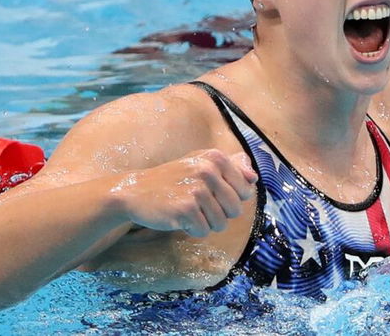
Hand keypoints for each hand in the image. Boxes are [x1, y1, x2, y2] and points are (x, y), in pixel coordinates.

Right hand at [112, 149, 257, 236]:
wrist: (135, 191)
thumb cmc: (172, 179)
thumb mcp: (200, 164)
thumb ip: (231, 167)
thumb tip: (254, 178)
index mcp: (215, 157)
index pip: (246, 190)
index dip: (231, 199)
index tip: (212, 194)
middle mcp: (209, 170)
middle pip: (236, 210)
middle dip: (220, 214)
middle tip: (198, 205)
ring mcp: (197, 189)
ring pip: (221, 224)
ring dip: (206, 223)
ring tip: (188, 211)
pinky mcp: (186, 209)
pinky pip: (204, 231)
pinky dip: (193, 230)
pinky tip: (179, 218)